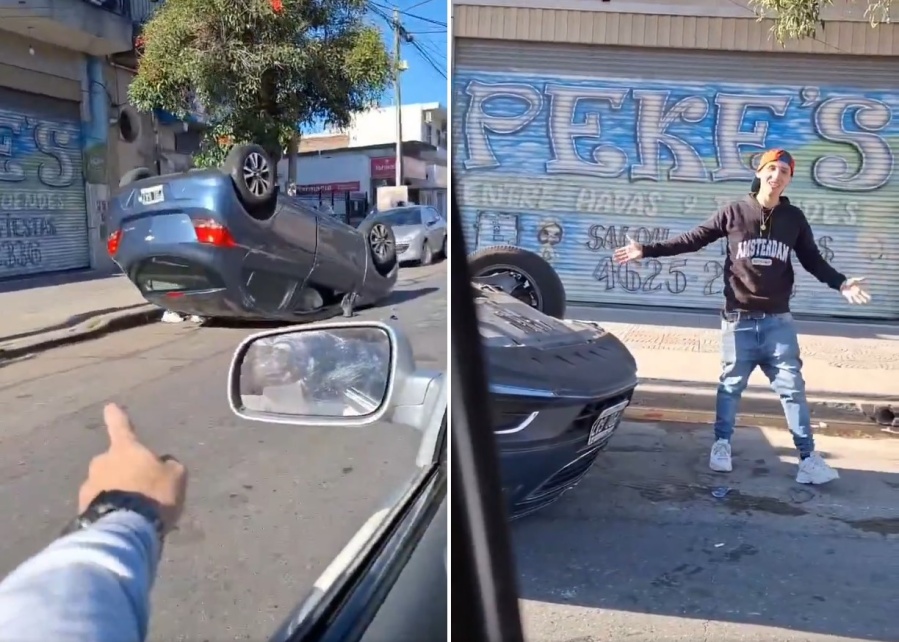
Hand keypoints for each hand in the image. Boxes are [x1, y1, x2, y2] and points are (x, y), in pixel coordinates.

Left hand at [79, 403, 187, 534]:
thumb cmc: (153, 494)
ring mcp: (89, 486)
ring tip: (135, 513)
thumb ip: (169, 466)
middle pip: (114, 462)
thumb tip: (162, 464)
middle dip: (123, 471)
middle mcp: (102, 462)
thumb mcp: (176, 477)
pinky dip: (110, 510)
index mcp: (125, 449)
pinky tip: (123, 523)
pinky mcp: (81, 509)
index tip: (109, 407)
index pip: (121, 427)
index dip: (117, 417)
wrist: (125, 528)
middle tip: (141, 489)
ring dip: (117, 493)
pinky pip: (100, 505)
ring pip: (106, 485)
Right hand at [613, 237, 642, 263]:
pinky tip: (620, 263)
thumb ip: (629, 239)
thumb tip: (626, 234)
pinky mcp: (631, 258)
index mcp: (627, 248)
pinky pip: (626, 260)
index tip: (615, 251)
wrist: (642, 250)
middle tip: (613, 256)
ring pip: (622, 257)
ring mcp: (629, 255)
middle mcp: (627, 252)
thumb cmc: (638, 246)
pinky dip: (623, 261)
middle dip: (617, 255)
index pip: (622, 249)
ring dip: (619, 259)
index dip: (618, 250)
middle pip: (621, 254)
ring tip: (615, 260)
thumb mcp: (633, 242)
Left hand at [840, 277, 870, 304]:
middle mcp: (855, 292)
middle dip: (863, 299)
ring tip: (860, 302)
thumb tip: (864, 277)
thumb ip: (859, 279)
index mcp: (858, 289)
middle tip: (865, 301)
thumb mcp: (854, 280)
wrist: (842, 283)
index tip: (869, 298)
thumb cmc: (848, 281)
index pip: (863, 293)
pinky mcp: (847, 295)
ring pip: (856, 298)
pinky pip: (849, 298)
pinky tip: (851, 302)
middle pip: (860, 296)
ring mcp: (852, 294)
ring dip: (857, 300)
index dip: (866, 295)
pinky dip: (850, 300)